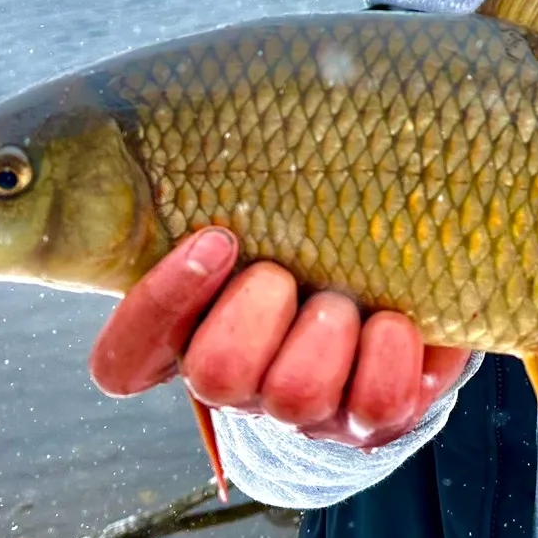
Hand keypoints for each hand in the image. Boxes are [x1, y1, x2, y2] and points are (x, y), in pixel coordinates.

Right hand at [88, 227, 472, 448]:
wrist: (409, 298)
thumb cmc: (328, 242)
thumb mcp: (283, 215)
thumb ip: (255, 195)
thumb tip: (253, 119)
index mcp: (198, 334)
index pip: (127, 359)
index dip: (157, 305)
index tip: (215, 239)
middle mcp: (246, 385)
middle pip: (215, 375)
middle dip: (257, 311)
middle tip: (287, 274)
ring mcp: (309, 410)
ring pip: (296, 393)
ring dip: (327, 332)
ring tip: (348, 300)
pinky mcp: (374, 418)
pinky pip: (375, 402)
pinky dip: (389, 352)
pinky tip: (394, 322)